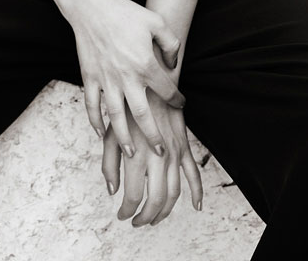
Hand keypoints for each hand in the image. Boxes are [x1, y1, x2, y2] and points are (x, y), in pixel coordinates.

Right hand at [68, 0, 184, 156]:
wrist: (92, 7)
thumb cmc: (126, 13)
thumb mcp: (157, 22)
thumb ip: (171, 44)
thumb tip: (173, 64)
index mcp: (145, 65)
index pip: (166, 90)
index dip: (176, 99)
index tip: (180, 104)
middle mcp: (126, 77)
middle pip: (142, 115)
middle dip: (153, 136)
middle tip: (160, 151)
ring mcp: (106, 80)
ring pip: (116, 117)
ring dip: (124, 137)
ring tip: (130, 153)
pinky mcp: (89, 77)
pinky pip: (92, 105)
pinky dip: (96, 121)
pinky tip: (101, 132)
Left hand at [102, 89, 202, 225]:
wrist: (150, 84)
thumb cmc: (126, 108)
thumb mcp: (110, 135)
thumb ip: (110, 165)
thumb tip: (112, 192)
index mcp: (137, 156)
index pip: (134, 196)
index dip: (127, 211)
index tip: (122, 214)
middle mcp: (158, 157)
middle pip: (157, 200)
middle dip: (146, 217)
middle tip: (137, 222)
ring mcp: (174, 153)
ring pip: (175, 192)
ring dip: (166, 211)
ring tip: (155, 218)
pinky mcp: (184, 146)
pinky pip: (194, 173)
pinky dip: (197, 192)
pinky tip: (196, 206)